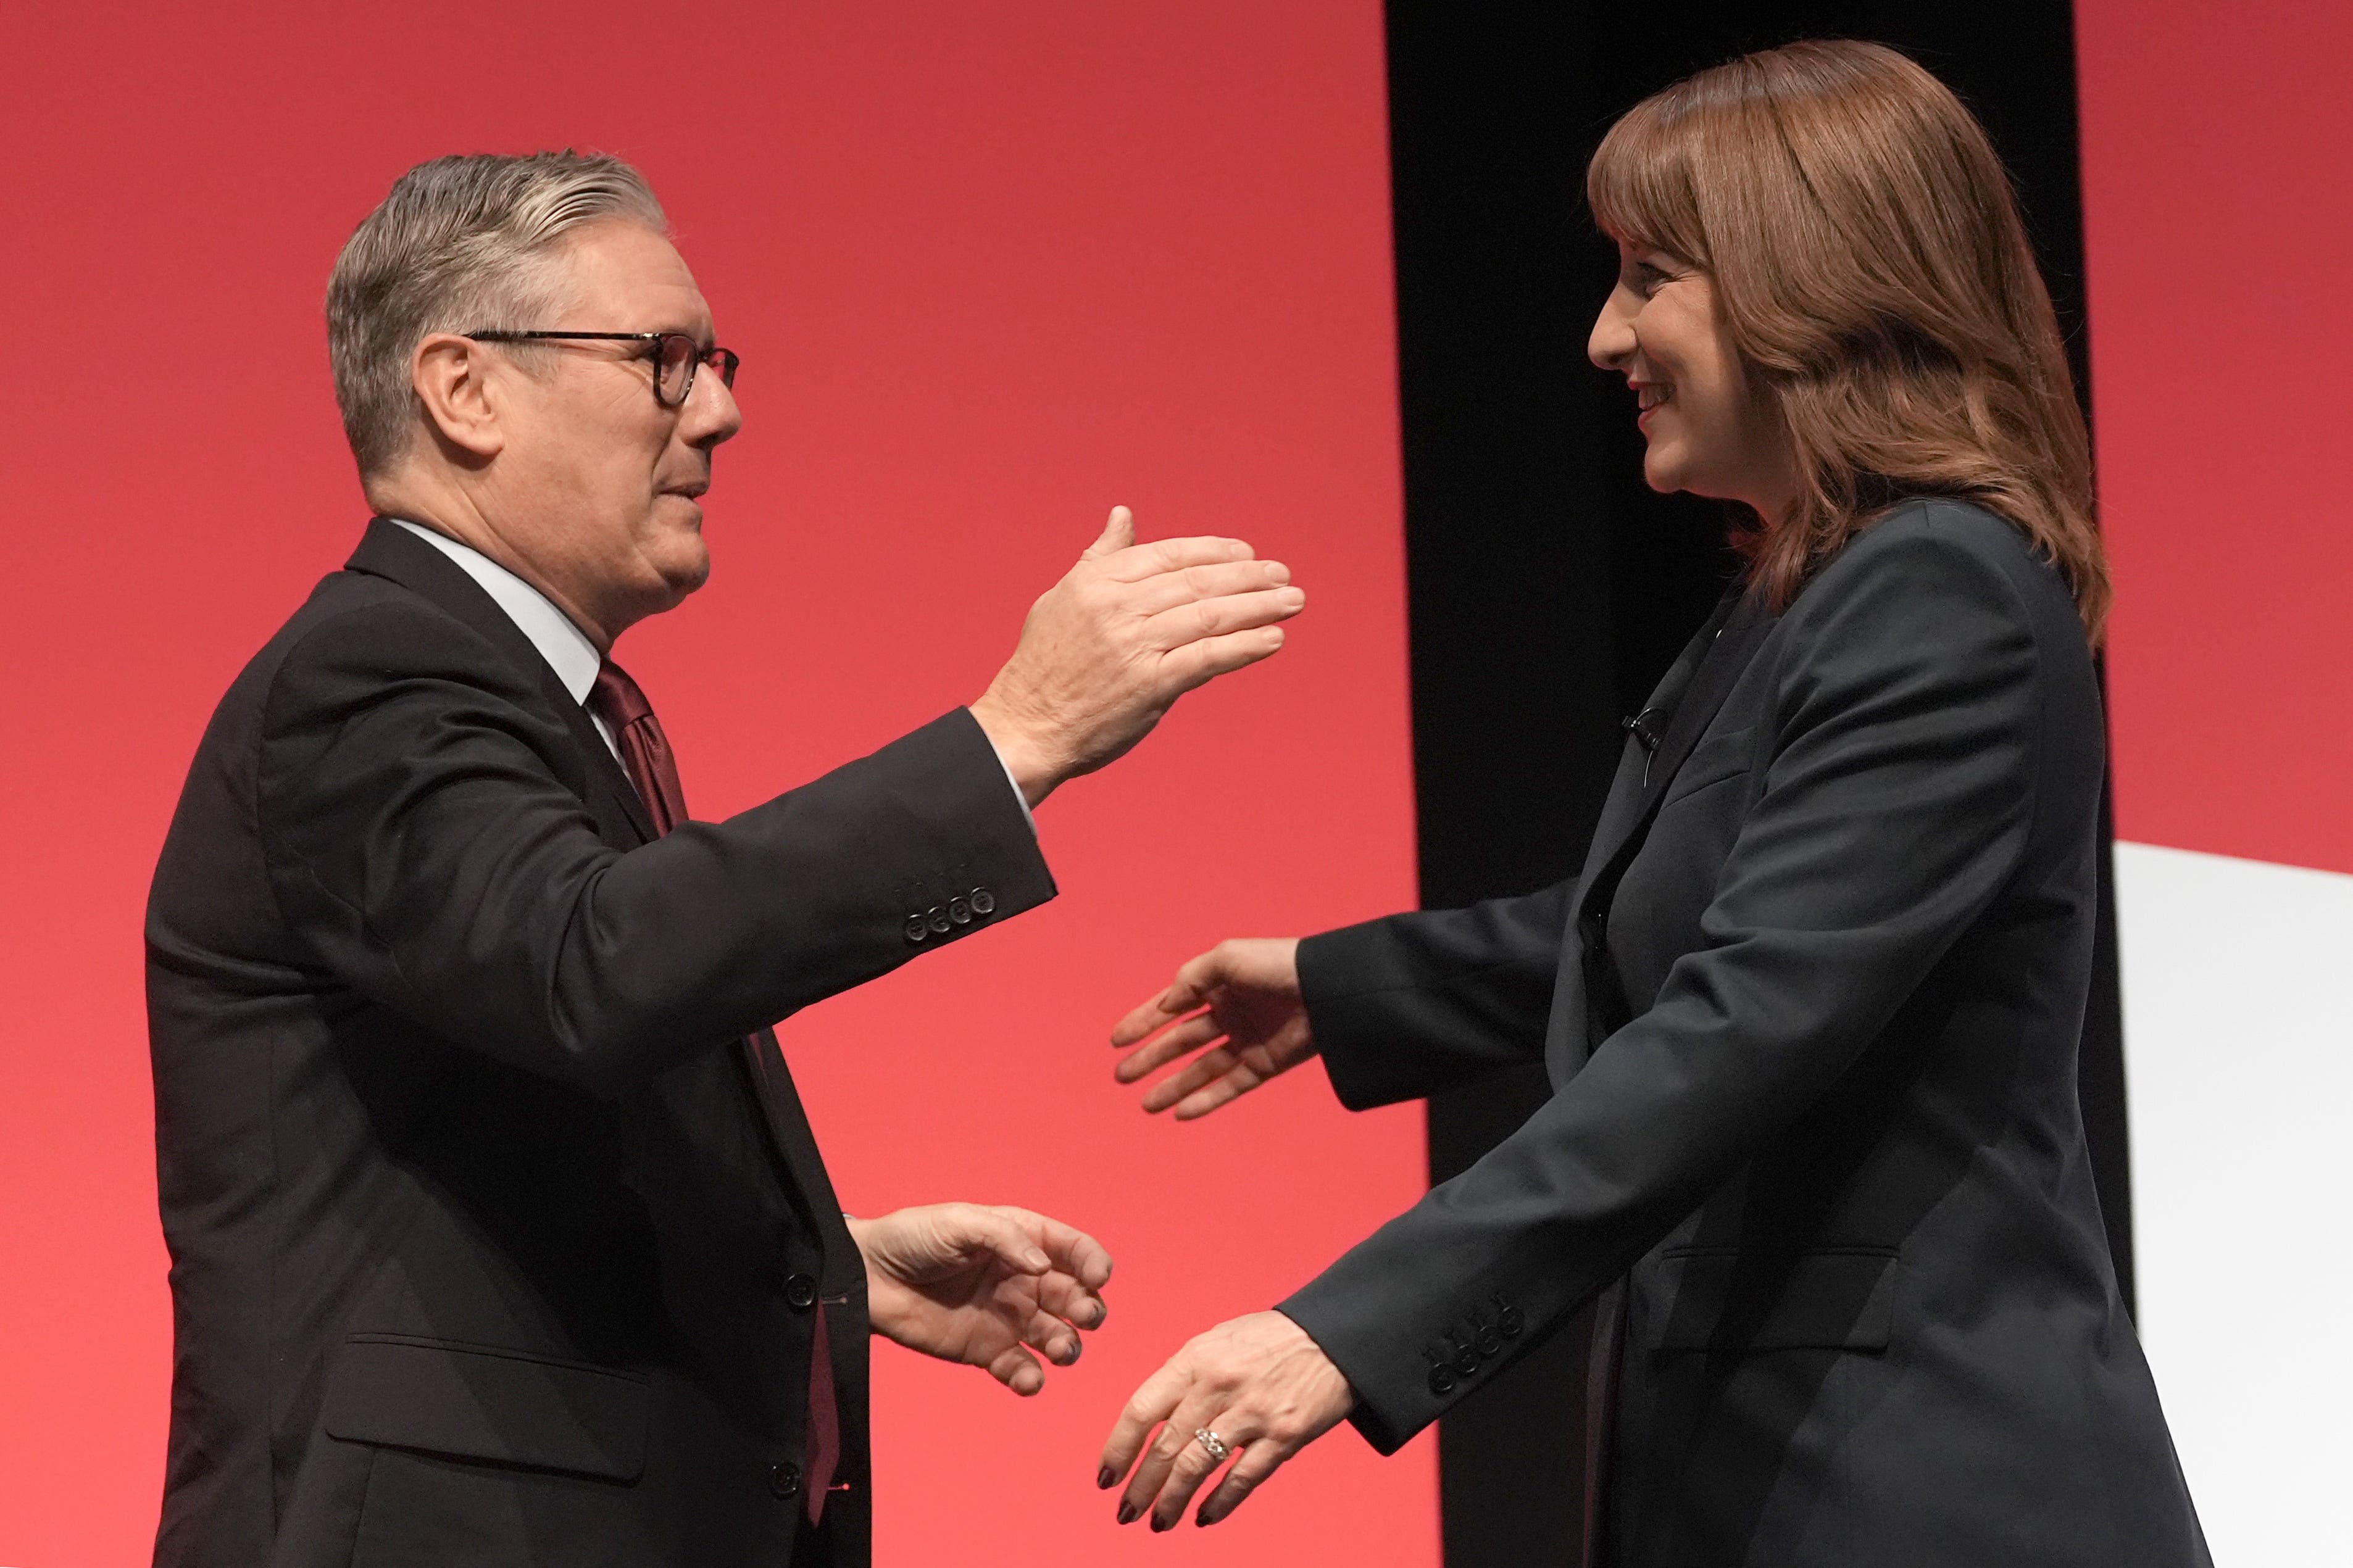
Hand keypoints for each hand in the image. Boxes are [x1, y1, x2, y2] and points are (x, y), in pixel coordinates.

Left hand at [849, 1203, 1111, 1395]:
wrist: (867, 1278)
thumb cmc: (913, 1237)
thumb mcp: (960, 1222)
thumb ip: (1005, 1237)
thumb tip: (1044, 1266)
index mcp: (1023, 1241)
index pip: (1074, 1251)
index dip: (1094, 1263)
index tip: (1098, 1277)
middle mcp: (1024, 1280)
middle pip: (1076, 1297)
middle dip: (1089, 1309)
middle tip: (1084, 1317)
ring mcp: (1007, 1318)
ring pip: (1057, 1337)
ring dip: (1068, 1346)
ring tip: (1060, 1349)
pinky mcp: (986, 1351)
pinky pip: (1020, 1370)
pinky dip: (1031, 1379)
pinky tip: (1026, 1379)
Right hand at [969, 507, 1304, 806]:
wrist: (1024, 727)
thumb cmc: (1043, 665)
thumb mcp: (1064, 597)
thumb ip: (1100, 557)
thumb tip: (1124, 515)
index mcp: (1098, 581)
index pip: (1170, 555)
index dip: (1214, 551)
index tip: (1247, 552)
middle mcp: (1118, 608)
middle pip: (1198, 582)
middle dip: (1249, 577)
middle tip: (1284, 575)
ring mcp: (1135, 646)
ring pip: (1210, 616)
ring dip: (1259, 607)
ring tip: (1292, 602)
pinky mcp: (1151, 684)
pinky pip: (1208, 658)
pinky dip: (1245, 646)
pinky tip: (1273, 639)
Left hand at [1098, 1310, 1353, 1529]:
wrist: (1333, 1337)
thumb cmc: (1268, 1341)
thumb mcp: (1216, 1343)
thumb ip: (1183, 1378)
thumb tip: (1150, 1422)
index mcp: (1195, 1358)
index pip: (1142, 1409)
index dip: (1119, 1448)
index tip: (1106, 1477)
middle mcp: (1219, 1385)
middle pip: (1166, 1446)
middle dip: (1141, 1486)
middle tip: (1125, 1511)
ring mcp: (1253, 1412)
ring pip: (1198, 1468)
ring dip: (1173, 1501)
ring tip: (1159, 1521)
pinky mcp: (1284, 1436)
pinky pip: (1242, 1479)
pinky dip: (1219, 1503)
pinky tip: (1203, 1517)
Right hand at [1112, 938, 1314, 1119]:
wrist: (1326, 990)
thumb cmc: (1276, 965)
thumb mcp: (1225, 959)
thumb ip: (1189, 980)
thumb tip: (1164, 1006)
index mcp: (1218, 985)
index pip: (1171, 1007)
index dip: (1142, 1022)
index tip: (1116, 1041)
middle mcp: (1229, 1014)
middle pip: (1180, 1042)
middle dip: (1149, 1059)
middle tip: (1121, 1076)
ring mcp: (1246, 1041)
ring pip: (1200, 1069)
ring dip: (1172, 1086)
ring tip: (1145, 1104)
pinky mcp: (1265, 1065)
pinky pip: (1229, 1086)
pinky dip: (1205, 1100)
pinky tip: (1180, 1113)